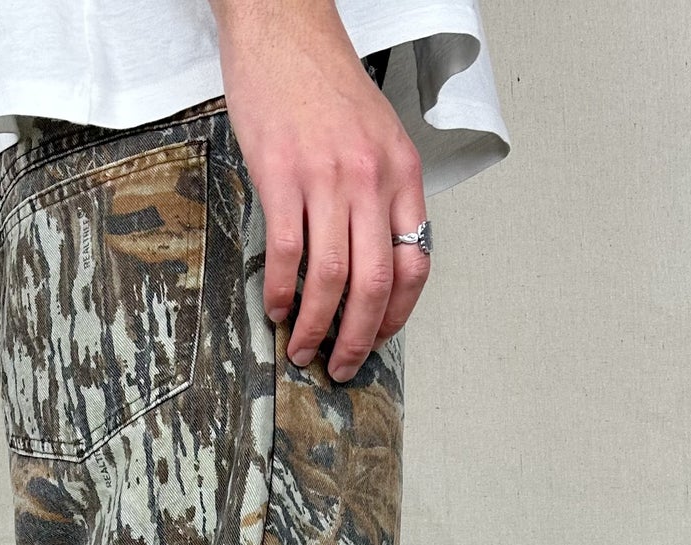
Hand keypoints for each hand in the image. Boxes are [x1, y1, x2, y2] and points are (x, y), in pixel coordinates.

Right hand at [209, 0, 429, 380]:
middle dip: (358, 338)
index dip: (396, 315)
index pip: (414, 264)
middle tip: (342, 366)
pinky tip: (276, 307)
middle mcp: (371, 179)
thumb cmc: (325, 84)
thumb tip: (371, 260)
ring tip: (302, 348)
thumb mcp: (375, 137)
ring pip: (331, 277)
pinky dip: (281, 290)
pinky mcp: (283, 174)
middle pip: (374, 283)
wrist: (284, 29)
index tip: (376, 339)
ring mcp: (327, 177)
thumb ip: (380, 196)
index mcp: (401, 174)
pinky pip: (287, 251)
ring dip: (317, 325)